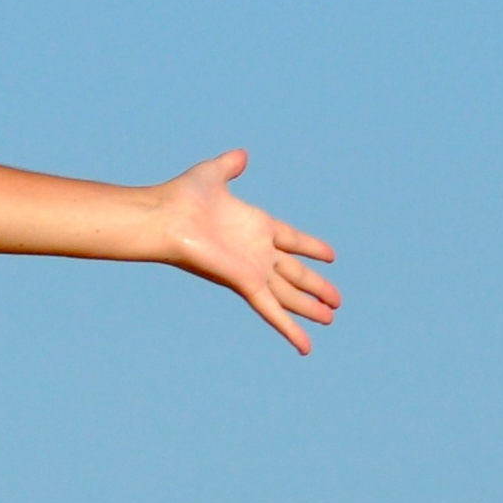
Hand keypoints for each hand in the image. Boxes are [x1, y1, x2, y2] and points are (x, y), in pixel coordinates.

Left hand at [156, 150, 339, 353]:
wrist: (165, 218)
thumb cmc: (182, 196)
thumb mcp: (212, 174)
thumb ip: (229, 166)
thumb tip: (241, 155)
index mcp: (256, 226)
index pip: (292, 238)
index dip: (311, 246)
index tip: (331, 255)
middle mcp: (256, 252)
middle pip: (294, 274)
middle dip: (315, 287)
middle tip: (336, 302)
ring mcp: (252, 270)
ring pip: (288, 295)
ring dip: (309, 308)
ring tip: (330, 318)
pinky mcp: (245, 283)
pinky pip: (272, 310)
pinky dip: (289, 329)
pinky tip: (305, 346)